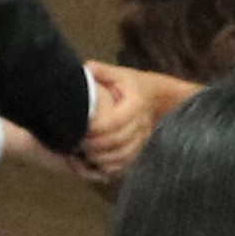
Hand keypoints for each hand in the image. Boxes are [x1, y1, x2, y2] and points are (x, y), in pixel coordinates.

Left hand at [77, 63, 165, 183]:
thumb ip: (102, 72)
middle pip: (118, 140)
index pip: (115, 120)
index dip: (97, 127)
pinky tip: (97, 163)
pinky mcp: (141, 147)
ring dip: (102, 157)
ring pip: (124, 154)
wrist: (157, 96)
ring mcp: (143, 137)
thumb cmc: (133, 84)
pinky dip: (112, 165)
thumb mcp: (120, 73)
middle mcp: (142, 122)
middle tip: (76, 143)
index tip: (81, 128)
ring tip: (84, 154)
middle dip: (96, 144)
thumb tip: (86, 70)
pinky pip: (128, 161)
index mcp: (135, 104)